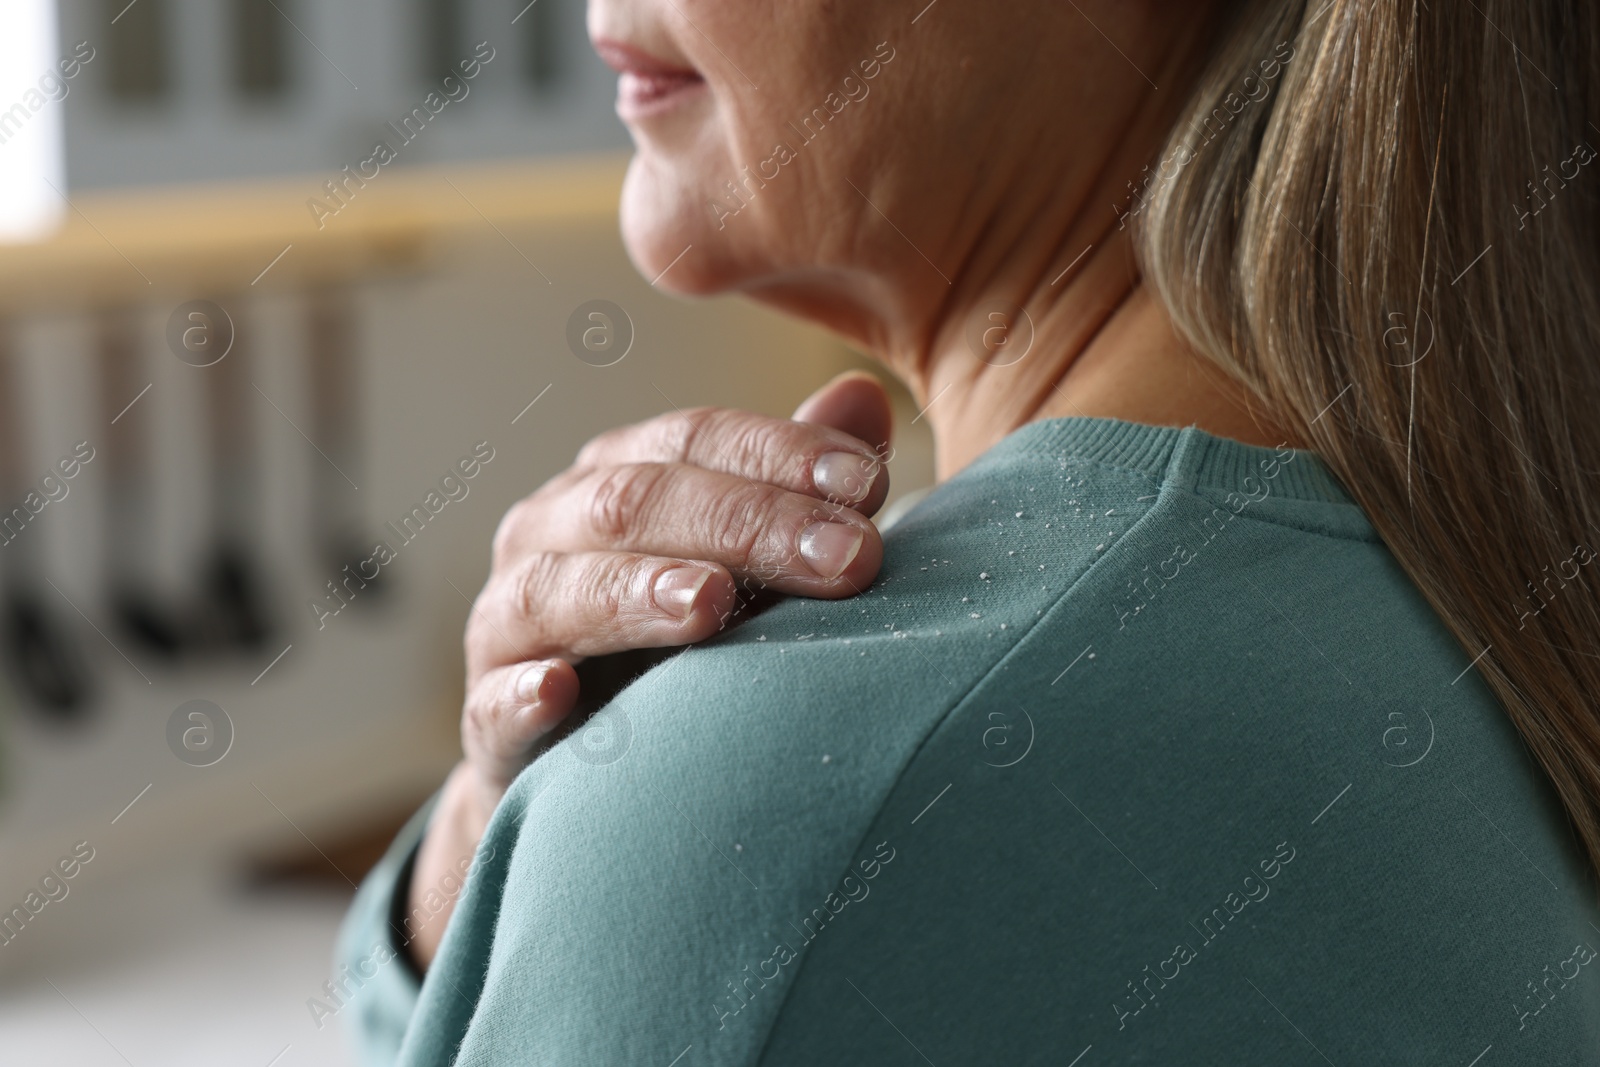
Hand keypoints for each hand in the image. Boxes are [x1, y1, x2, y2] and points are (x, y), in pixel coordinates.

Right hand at [405, 372, 892, 967]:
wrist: (596, 779)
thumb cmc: (684, 645)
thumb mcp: (748, 562)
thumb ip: (796, 486)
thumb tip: (864, 395)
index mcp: (613, 480)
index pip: (695, 441)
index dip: (780, 454)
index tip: (868, 486)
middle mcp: (548, 535)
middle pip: (635, 504)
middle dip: (745, 525)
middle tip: (845, 558)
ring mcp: (508, 626)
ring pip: (559, 590)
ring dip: (636, 593)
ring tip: (711, 604)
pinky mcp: (485, 720)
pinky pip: (492, 703)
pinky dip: (521, 695)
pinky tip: (558, 692)